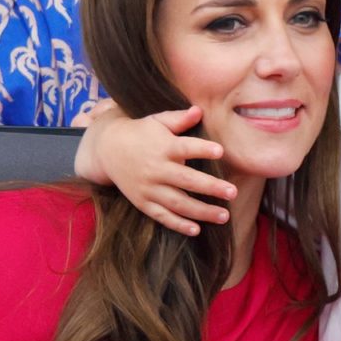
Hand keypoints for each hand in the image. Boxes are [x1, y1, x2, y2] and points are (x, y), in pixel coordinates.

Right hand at [74, 105, 236, 235]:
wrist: (107, 150)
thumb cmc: (140, 133)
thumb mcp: (157, 121)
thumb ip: (178, 119)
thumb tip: (199, 110)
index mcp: (163, 146)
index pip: (185, 147)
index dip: (202, 149)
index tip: (220, 151)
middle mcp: (156, 169)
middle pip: (186, 180)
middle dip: (210, 187)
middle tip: (233, 192)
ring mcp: (149, 188)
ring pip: (178, 203)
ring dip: (202, 212)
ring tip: (225, 216)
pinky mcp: (143, 202)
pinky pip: (162, 216)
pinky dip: (178, 224)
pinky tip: (197, 230)